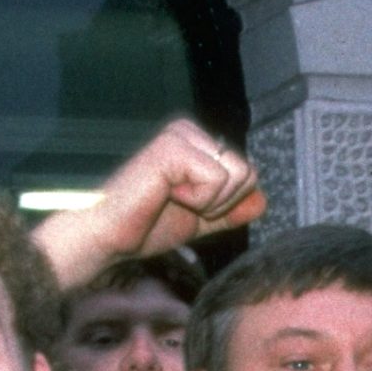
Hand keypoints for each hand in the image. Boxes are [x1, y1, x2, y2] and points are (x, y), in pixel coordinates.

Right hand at [32, 119, 264, 287]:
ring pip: (236, 173)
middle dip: (220, 203)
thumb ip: (230, 211)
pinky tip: (166, 195)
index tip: (187, 206)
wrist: (109, 238)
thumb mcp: (200, 220)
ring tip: (172, 199)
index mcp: (197, 144)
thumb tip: (262, 202)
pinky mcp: (172, 146)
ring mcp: (181, 136)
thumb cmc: (143, 226)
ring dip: (209, 201)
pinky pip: (217, 178)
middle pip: (247, 172)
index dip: (225, 204)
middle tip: (180, 204)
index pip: (246, 174)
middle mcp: (190, 132)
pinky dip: (198, 199)